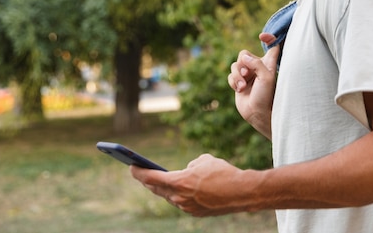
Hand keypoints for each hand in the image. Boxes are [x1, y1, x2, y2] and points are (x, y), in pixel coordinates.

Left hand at [130, 154, 248, 216]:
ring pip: (169, 197)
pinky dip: (178, 195)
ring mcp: (187, 208)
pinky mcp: (196, 213)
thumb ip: (191, 165)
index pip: (151, 177)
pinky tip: (179, 189)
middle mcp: (179, 197)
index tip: (131, 166)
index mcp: (179, 181)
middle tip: (140, 173)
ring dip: (163, 189)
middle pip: (157, 189)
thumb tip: (188, 171)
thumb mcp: (204, 160)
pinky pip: (182, 202)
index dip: (139, 172)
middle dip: (147, 181)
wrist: (241, 192)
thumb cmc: (223, 172)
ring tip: (157, 182)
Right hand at [228, 36, 279, 137]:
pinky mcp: (239, 83)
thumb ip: (256, 63)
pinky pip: (230, 75)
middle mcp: (258, 67)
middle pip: (244, 54)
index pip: (272, 45)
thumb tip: (244, 57)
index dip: (269, 37)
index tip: (261, 36)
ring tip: (243, 86)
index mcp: (269, 63)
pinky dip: (233, 81)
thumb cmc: (267, 97)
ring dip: (237, 75)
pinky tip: (239, 90)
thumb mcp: (267, 77)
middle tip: (247, 74)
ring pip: (235, 65)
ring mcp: (248, 75)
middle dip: (242, 63)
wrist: (258, 114)